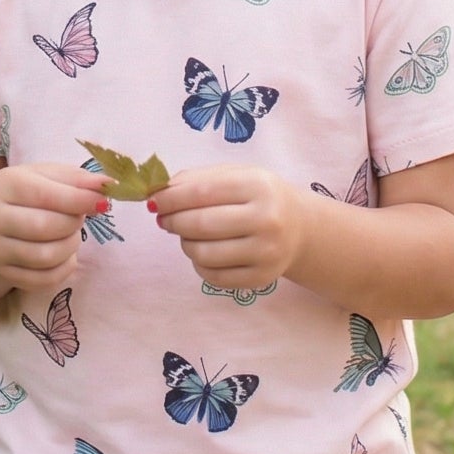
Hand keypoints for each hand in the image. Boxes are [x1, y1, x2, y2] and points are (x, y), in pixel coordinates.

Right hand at [0, 161, 109, 296]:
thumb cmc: (30, 193)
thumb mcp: (50, 176)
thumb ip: (79, 179)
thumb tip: (108, 185)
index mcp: (6, 184)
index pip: (46, 195)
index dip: (80, 200)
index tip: (103, 202)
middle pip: (45, 227)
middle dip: (73, 224)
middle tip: (78, 217)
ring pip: (46, 256)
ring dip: (70, 246)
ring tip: (70, 234)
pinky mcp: (4, 272)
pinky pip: (44, 279)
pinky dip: (64, 268)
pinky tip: (64, 254)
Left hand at [149, 163, 312, 292]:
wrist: (300, 228)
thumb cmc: (259, 197)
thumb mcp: (237, 176)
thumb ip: (198, 179)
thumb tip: (158, 194)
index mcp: (258, 186)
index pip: (201, 193)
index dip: (170, 199)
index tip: (153, 202)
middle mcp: (267, 219)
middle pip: (201, 224)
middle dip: (173, 221)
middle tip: (163, 219)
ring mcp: (266, 252)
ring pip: (204, 254)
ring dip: (185, 243)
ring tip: (187, 235)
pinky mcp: (261, 278)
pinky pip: (213, 276)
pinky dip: (198, 264)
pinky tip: (203, 251)